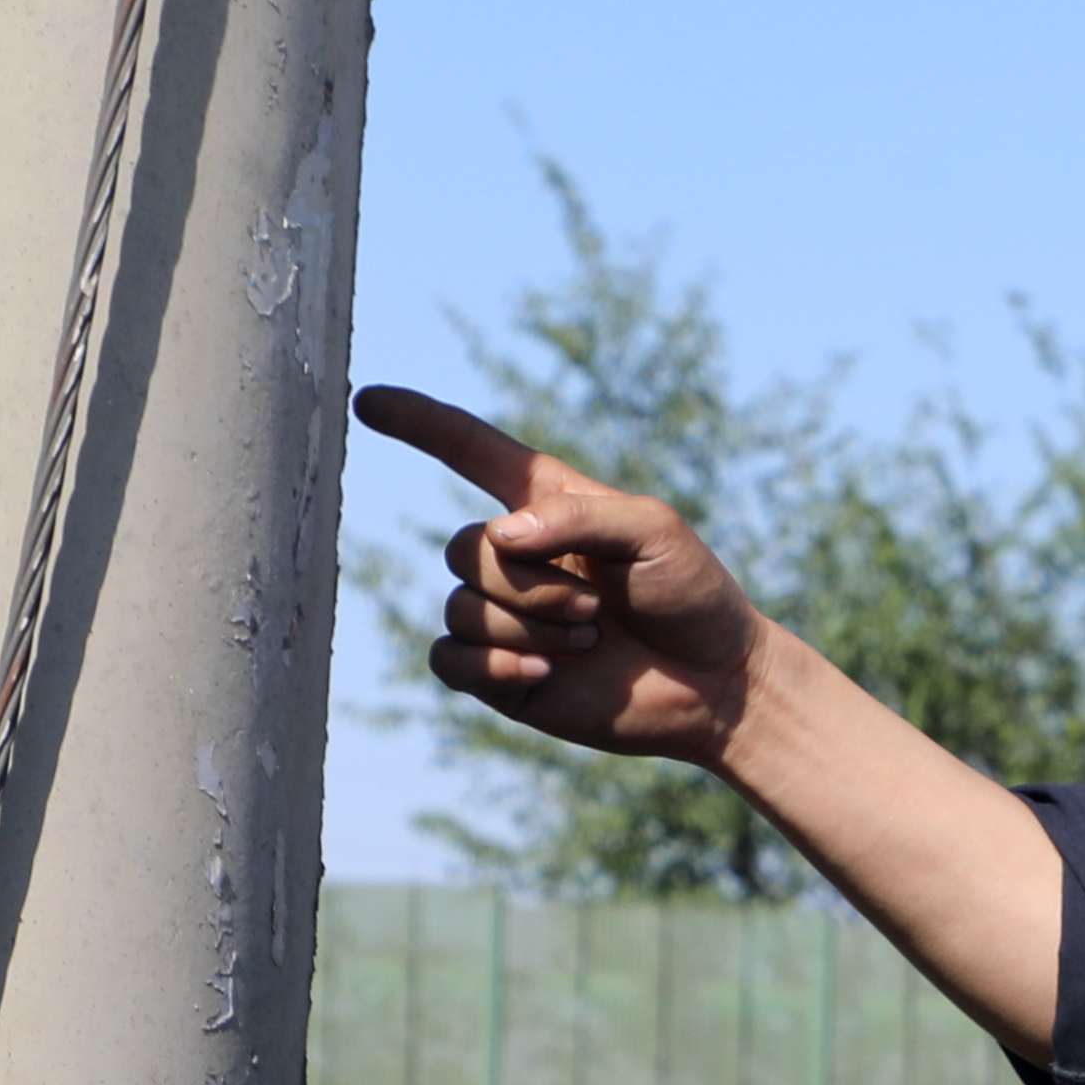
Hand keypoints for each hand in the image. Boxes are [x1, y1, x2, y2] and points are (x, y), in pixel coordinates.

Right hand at [353, 384, 766, 766]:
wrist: (715, 683)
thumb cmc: (692, 594)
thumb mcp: (653, 531)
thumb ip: (576, 517)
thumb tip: (498, 536)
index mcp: (548, 505)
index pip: (469, 451)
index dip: (420, 424)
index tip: (369, 401)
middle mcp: (518, 557)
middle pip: (466, 550)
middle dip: (531, 582)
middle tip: (598, 606)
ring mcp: (505, 615)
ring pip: (461, 607)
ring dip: (528, 624)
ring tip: (591, 638)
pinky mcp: (501, 674)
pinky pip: (448, 659)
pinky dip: (493, 665)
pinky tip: (544, 672)